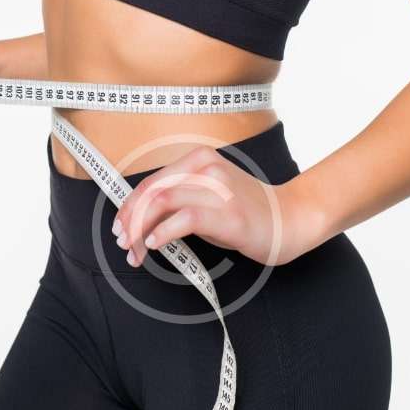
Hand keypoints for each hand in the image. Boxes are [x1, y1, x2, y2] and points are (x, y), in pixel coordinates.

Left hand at [112, 144, 307, 267]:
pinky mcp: (227, 212)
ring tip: (135, 251)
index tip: (119, 227)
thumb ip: (180, 198)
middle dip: (130, 220)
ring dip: (140, 230)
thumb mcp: (209, 195)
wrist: (290, 219)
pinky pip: (183, 220)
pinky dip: (162, 233)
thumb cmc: (247, 211)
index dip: (129, 206)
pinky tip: (155, 245)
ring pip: (161, 203)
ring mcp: (217, 189)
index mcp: (199, 158)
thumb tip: (140, 216)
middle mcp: (206, 167)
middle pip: (152, 191)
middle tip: (123, 243)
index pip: (152, 182)